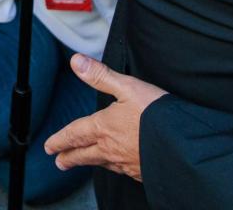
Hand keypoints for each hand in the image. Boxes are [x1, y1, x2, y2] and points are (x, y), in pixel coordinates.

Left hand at [43, 54, 166, 180]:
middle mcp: (111, 147)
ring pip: (101, 163)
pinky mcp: (141, 171)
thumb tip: (76, 62)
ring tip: (81, 163)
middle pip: (83, 154)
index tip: (49, 147)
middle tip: (59, 161)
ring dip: (87, 163)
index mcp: (103, 126)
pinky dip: (113, 168)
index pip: (75, 133)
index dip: (60, 139)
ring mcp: (126, 162)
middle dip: (69, 157)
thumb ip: (100, 76)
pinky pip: (121, 171)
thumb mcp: (128, 87)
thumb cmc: (156, 113)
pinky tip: (116, 167)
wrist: (183, 144)